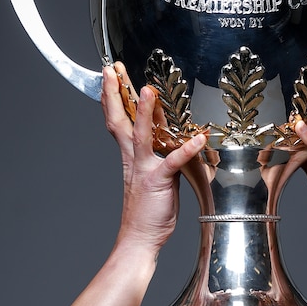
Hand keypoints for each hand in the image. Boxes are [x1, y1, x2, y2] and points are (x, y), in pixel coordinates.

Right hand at [102, 64, 206, 248]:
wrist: (140, 236)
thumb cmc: (148, 209)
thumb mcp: (151, 175)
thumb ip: (158, 154)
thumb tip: (168, 138)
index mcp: (130, 155)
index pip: (118, 119)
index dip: (111, 96)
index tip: (109, 75)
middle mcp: (134, 158)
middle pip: (121, 119)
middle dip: (116, 93)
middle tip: (112, 69)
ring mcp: (145, 169)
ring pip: (142, 136)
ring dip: (145, 113)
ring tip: (148, 90)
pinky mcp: (159, 182)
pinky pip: (173, 162)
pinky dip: (186, 149)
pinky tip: (198, 137)